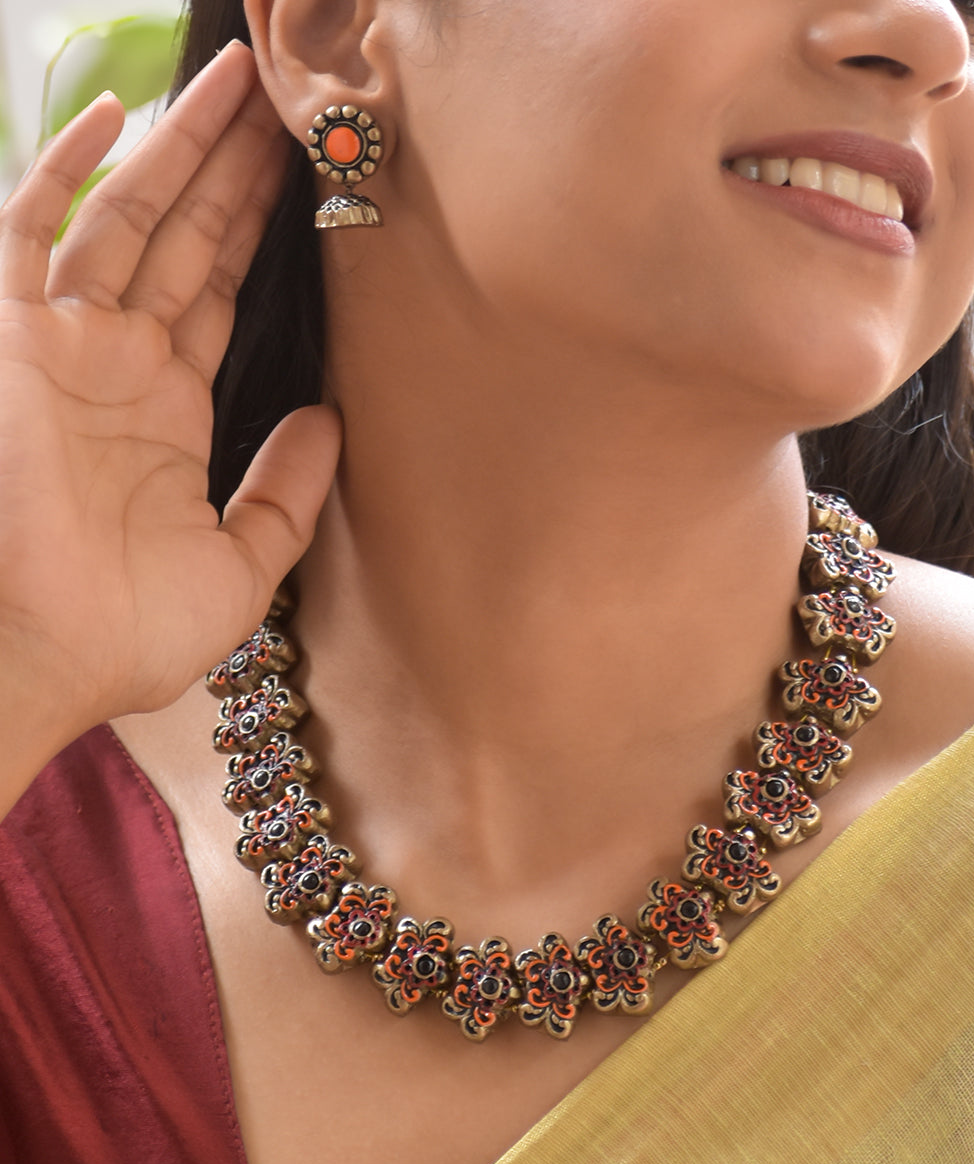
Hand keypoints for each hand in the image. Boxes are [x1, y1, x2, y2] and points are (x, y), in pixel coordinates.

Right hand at [0, 42, 339, 752]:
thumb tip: (332, 418)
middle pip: (185, 237)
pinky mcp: (14, 341)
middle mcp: (118, 364)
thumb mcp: (243, 565)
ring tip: (238, 82)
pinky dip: (62, 171)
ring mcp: (63, 345)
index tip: (307, 172)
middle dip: (232, 166)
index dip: (262, 230)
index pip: (222, 292)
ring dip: (178, 147)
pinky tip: (114, 114)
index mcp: (169, 409)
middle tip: (283, 97)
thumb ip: (287, 490)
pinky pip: (29, 229)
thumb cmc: (130, 634)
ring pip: (125, 215)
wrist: (41, 661)